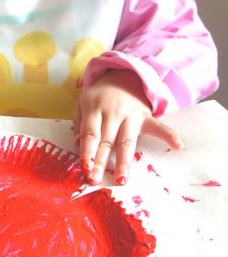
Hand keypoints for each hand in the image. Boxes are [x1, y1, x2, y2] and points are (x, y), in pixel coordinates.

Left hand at [74, 69, 182, 184]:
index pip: (90, 134)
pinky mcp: (146, 117)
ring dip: (124, 162)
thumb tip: (79, 144)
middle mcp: (113, 113)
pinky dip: (169, 135)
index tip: (85, 168)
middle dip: (101, 162)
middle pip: (106, 141)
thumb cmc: (99, 97)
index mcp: (94, 108)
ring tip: (121, 180)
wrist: (123, 77)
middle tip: (95, 180)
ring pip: (127, 142)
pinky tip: (178, 146)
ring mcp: (130, 115)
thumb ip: (79, 123)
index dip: (87, 151)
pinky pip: (158, 127)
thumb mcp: (82, 103)